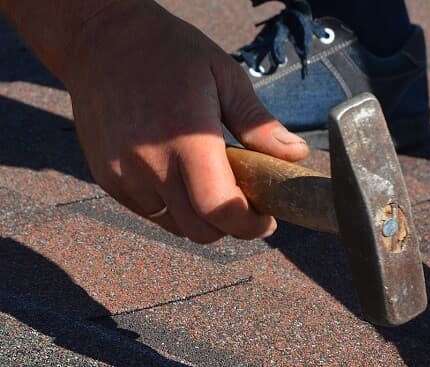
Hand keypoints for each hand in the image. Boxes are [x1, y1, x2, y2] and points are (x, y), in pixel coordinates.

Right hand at [60, 0, 307, 241]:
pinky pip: (150, 213)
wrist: (100, 40)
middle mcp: (151, 164)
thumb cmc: (170, 53)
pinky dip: (172, 207)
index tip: (267, 219)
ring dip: (200, 217)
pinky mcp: (107, 178)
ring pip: (176, 226)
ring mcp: (124, 175)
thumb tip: (295, 154)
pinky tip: (180, 176)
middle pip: (200, 230)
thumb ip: (257, 123)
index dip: (249, 225)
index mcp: (187, 140)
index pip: (220, 210)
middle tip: (245, 203)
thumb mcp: (224, 77)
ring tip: (211, 184)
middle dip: (230, 225)